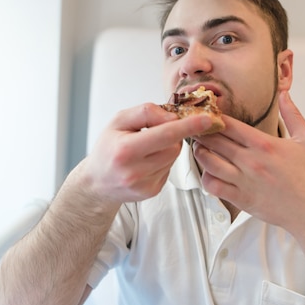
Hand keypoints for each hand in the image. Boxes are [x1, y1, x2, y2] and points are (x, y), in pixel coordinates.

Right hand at [77, 103, 214, 204]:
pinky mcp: (152, 192)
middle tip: (155, 131)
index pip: (165, 135)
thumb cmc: (108, 146)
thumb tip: (173, 116)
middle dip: (172, 135)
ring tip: (147, 148)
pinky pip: (169, 169)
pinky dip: (163, 161)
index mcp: (125, 150)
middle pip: (173, 146)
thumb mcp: (118, 120)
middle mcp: (135, 172)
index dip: (188, 126)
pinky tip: (147, 161)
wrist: (97, 181)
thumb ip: (146, 112)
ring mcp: (144, 185)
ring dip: (167, 148)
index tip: (207, 119)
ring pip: (173, 157)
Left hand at [192, 91, 304, 230]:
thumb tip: (284, 93)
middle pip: (214, 140)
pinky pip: (213, 185)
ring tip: (200, 149)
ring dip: (200, 153)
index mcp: (264, 144)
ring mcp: (244, 180)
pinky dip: (206, 178)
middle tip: (197, 130)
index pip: (229, 125)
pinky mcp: (240, 198)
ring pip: (208, 162)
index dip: (215, 118)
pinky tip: (209, 173)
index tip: (210, 117)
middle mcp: (251, 161)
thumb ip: (293, 114)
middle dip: (202, 133)